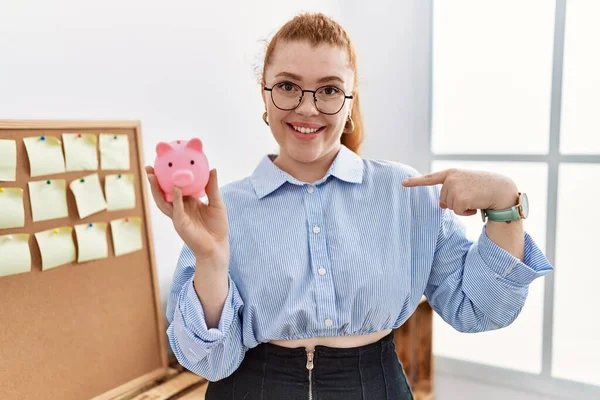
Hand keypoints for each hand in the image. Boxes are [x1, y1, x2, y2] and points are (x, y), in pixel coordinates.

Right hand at [145, 166, 228, 266]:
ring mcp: (178, 216)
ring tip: (152, 176)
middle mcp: (180, 208)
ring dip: (156, 189)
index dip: (167, 177)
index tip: (163, 163)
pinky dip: (176, 198)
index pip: (174, 187)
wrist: (218, 246)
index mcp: (187, 202)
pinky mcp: (180, 224)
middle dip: (154, 181)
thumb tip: (212, 169)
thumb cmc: (217, 227)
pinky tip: (175, 188)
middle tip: (149, 167)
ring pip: (163, 201)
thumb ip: (212, 187)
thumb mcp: (217, 203)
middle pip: (163, 193)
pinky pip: (176, 209)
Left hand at [402, 168, 518, 215]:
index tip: (403, 183)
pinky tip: (477, 204)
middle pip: (443, 199)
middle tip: (472, 194)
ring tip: (476, 198)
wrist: (502, 189)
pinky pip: (457, 212)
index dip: (415, 181)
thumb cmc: (485, 187)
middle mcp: (450, 178)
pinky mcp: (460, 198)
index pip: (430, 178)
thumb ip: (451, 192)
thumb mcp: (466, 186)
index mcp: (451, 173)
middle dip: (456, 201)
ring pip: (450, 206)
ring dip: (462, 207)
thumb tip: (441, 205)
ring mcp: (454, 187)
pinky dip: (467, 212)